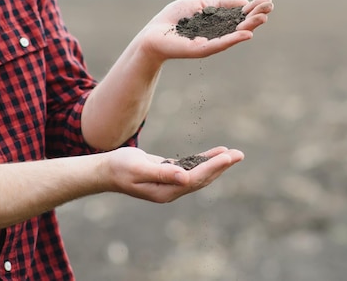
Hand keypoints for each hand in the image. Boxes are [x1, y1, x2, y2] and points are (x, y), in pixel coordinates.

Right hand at [101, 146, 243, 202]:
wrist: (106, 171)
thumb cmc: (119, 168)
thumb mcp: (139, 168)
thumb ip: (162, 173)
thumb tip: (185, 177)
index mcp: (165, 191)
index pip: (195, 179)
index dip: (213, 167)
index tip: (228, 157)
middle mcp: (172, 190)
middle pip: (203, 178)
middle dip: (222, 166)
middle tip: (240, 154)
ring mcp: (172, 184)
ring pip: (200, 174)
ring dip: (217, 164)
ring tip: (234, 154)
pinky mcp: (171, 175)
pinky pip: (193, 168)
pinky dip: (206, 160)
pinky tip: (217, 154)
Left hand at [138, 0, 273, 61]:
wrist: (153, 33)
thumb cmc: (174, 18)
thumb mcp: (201, 3)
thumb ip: (222, 4)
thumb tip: (244, 3)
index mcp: (219, 22)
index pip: (241, 14)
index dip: (254, 8)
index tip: (268, 1)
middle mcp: (219, 33)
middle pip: (242, 24)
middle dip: (256, 16)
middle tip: (270, 8)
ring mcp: (212, 42)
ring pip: (235, 34)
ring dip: (250, 26)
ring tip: (263, 19)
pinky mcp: (203, 49)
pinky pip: (221, 44)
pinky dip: (234, 39)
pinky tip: (247, 34)